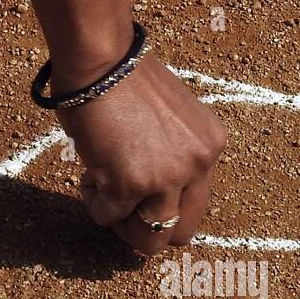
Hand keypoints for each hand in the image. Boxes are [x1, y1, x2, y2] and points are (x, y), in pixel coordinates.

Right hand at [56, 53, 227, 255]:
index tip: (141, 188)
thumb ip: (172, 148)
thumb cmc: (125, 76)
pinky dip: (94, 202)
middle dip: (148, 226)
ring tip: (103, 190)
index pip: (196, 201)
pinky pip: (107, 217)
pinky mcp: (129, 185)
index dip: (164, 201)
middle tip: (122, 205)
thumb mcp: (171, 116)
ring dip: (122, 222)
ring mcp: (165, 178)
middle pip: (181, 231)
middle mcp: (197, 165)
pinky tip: (88, 173)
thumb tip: (149, 180)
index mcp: (211, 145)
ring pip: (149, 239)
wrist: (102, 59)